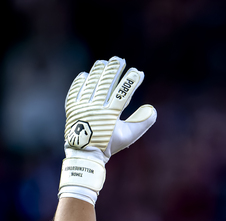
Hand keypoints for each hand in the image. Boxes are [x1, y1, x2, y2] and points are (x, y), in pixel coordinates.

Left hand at [59, 56, 156, 203]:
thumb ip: (141, 122)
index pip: (123, 93)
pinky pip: (75, 91)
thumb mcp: (128, 136)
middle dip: (114, 70)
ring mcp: (82, 107)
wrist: (86, 154)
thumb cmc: (109, 145)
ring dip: (98, 72)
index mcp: (111, 115)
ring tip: (104, 62)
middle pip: (106, 84)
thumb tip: (153, 109)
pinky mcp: (72, 108)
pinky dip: (80, 82)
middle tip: (120, 60)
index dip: (131, 82)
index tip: (138, 72)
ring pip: (91, 84)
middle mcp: (96, 108)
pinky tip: (85, 74)